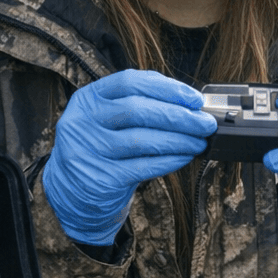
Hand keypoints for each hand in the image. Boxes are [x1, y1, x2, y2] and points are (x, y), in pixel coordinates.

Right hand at [42, 70, 215, 244]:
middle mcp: (82, 122)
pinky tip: (185, 157)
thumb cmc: (102, 151)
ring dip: (179, 140)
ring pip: (141, 140)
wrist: (72, 195)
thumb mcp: (109, 121)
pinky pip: (142, 166)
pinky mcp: (100, 178)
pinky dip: (169, 161)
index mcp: (87, 98)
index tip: (194, 99)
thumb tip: (190, 105)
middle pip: (136, 110)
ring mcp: (88, 150)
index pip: (129, 82)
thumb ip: (141, 107)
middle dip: (178, 116)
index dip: (167, 88)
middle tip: (205, 123)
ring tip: (200, 142)